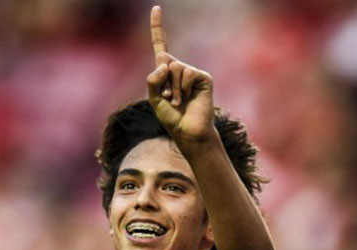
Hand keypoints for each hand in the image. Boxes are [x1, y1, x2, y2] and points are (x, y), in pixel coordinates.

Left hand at [147, 6, 217, 143]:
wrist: (188, 131)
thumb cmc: (171, 117)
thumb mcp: (153, 98)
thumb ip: (152, 79)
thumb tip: (164, 61)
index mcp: (165, 71)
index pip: (161, 45)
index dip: (157, 27)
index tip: (156, 8)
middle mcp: (179, 68)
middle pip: (164, 61)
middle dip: (162, 83)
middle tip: (169, 99)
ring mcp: (192, 72)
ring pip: (175, 67)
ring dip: (172, 88)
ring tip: (178, 101)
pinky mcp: (203, 77)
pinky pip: (187, 72)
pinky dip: (183, 87)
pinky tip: (187, 98)